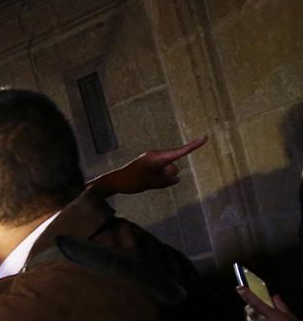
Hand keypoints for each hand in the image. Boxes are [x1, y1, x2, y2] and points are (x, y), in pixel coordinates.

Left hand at [93, 135, 207, 195]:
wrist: (115, 181)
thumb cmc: (131, 181)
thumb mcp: (150, 184)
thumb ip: (165, 181)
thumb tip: (176, 178)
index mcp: (156, 157)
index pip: (179, 152)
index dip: (193, 145)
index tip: (205, 137)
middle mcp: (157, 156)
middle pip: (173, 169)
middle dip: (167, 177)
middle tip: (148, 180)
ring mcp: (154, 161)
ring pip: (168, 173)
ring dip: (161, 179)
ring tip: (145, 180)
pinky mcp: (152, 165)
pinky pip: (162, 174)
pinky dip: (158, 179)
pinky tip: (146, 180)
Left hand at [237, 287, 302, 320]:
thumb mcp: (290, 317)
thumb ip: (280, 306)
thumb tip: (275, 297)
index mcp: (271, 317)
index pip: (255, 303)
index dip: (246, 294)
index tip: (239, 287)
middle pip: (249, 310)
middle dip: (252, 307)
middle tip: (261, 308)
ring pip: (248, 319)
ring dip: (253, 316)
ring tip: (265, 320)